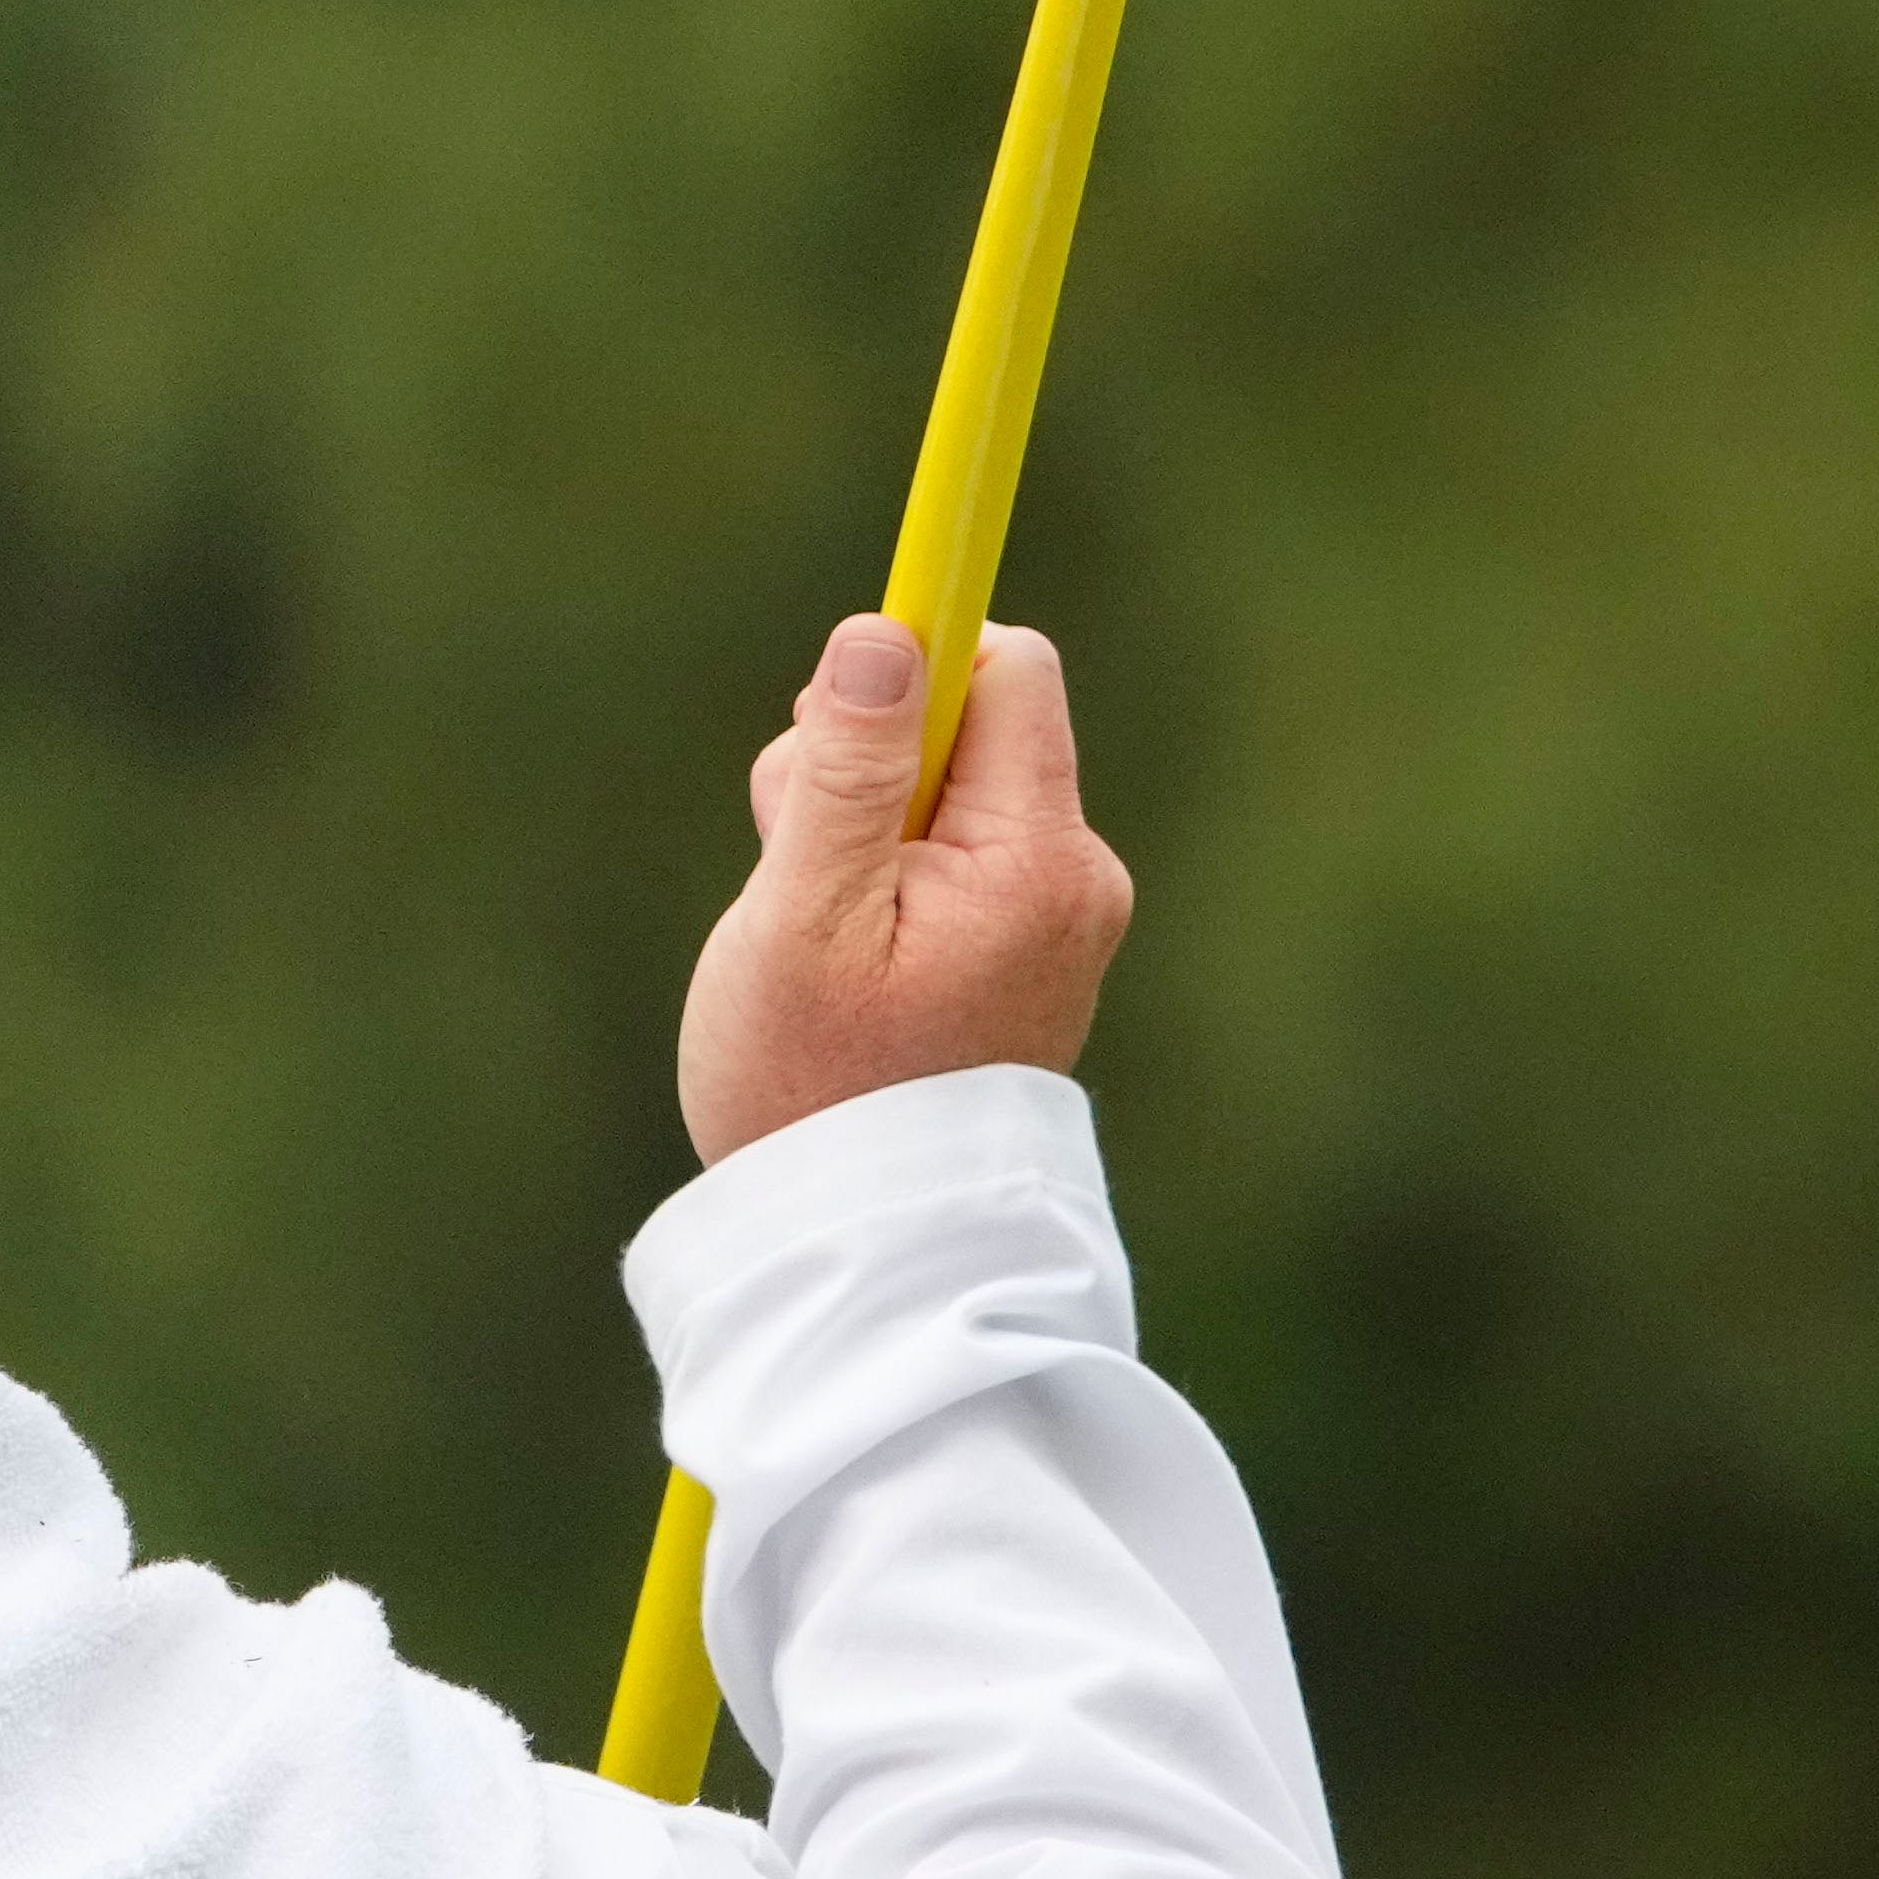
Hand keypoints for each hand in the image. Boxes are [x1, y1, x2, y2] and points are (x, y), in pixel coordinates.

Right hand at [677, 615, 1133, 1166]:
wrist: (861, 1247)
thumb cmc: (812, 1090)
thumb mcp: (801, 915)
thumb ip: (844, 768)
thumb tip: (884, 631)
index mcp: (1039, 860)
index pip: (1009, 669)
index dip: (919, 662)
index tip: (841, 703)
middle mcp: (1077, 878)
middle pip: (969, 725)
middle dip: (866, 766)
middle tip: (800, 873)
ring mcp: (1061, 917)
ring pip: (948, 791)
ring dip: (862, 830)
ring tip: (820, 941)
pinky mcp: (1032, 947)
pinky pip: (954, 855)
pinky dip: (886, 881)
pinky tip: (852, 963)